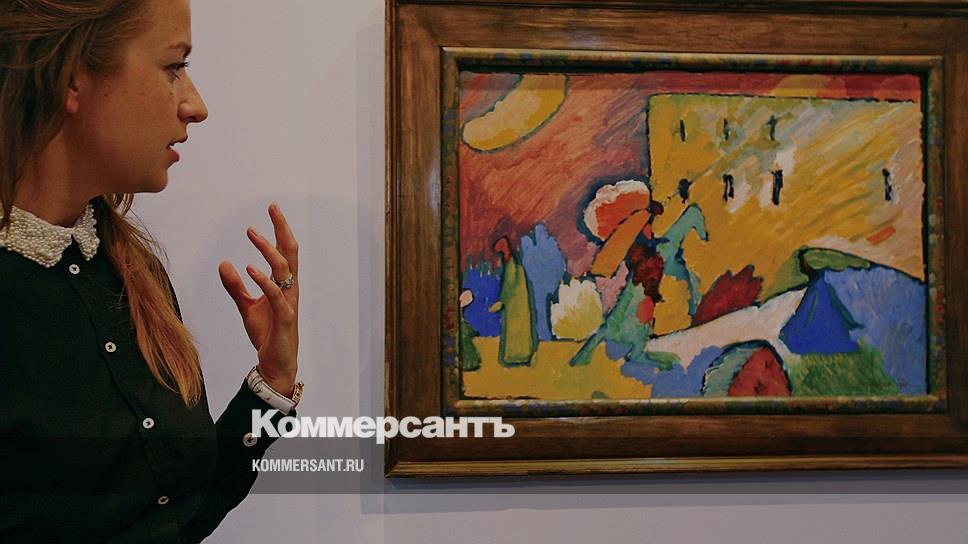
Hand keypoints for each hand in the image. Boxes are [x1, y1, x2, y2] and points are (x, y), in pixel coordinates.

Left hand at [218, 203, 299, 396]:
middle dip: (282, 229)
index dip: (279, 229)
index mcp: (282, 284)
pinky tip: (250, 268)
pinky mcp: (284, 317)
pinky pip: (276, 295)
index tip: (272, 208)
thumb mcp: (245, 306)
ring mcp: (288, 302)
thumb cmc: (266, 334)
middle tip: (273, 208)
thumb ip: (235, 286)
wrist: (274, 363)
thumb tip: (224, 263)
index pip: (284, 251)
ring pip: (284, 269)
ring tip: (252, 234)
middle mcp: (289, 289)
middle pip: (290, 253)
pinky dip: (264, 280)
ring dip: (268, 250)